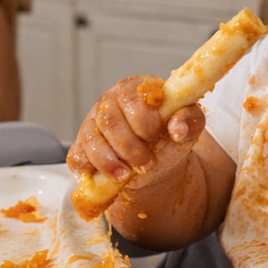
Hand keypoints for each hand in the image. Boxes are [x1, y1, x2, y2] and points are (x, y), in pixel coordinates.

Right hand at [67, 76, 204, 189]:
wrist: (157, 166)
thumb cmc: (169, 140)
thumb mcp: (187, 130)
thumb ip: (191, 121)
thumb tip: (177, 128)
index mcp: (136, 90)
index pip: (132, 96)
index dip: (144, 120)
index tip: (158, 137)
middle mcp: (110, 102)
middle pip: (109, 118)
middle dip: (129, 146)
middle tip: (147, 163)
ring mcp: (92, 124)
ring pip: (91, 138)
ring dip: (110, 160)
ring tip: (126, 174)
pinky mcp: (81, 147)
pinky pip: (76, 157)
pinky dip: (91, 170)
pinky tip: (108, 177)